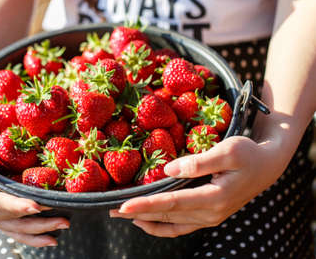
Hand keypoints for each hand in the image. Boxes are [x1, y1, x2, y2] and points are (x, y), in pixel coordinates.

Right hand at [0, 137, 68, 246]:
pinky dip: (31, 234)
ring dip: (39, 231)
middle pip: (10, 220)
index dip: (14, 204)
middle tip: (63, 218)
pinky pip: (13, 228)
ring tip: (62, 227)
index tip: (35, 205)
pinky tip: (49, 237)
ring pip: (15, 228)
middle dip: (37, 221)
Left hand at [109, 135, 286, 237]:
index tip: (123, 206)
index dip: (146, 205)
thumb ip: (198, 162)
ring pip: (170, 224)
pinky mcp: (207, 215)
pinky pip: (179, 227)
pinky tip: (145, 222)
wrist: (267, 165)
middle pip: (166, 216)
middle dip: (138, 213)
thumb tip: (168, 170)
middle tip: (111, 210)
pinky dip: (160, 227)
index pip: (172, 203)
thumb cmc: (248, 154)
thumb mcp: (228, 151)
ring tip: (121, 215)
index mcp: (214, 198)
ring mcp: (209, 217)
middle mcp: (210, 213)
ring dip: (145, 220)